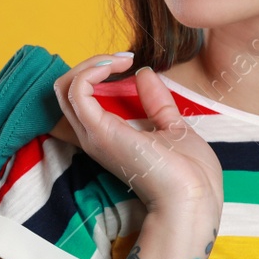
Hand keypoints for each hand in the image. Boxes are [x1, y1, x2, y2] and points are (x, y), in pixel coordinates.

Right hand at [53, 54, 223, 216]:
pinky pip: (76, 92)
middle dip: (90, 64)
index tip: (127, 64)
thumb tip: (144, 73)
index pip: (79, 101)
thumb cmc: (189, 175)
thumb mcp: (172, 126)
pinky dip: (90, 71)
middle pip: (66, 90)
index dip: (94, 75)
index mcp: (109, 137)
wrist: (194, 198)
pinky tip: (114, 66)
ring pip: (64, 88)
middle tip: (123, 60)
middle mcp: (94, 136)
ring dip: (89, 64)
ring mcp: (95, 135)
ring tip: (119, 61)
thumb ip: (156, 101)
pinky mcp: (100, 133)